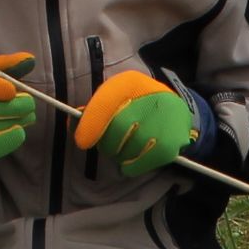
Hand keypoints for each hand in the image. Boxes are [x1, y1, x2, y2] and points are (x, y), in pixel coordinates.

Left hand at [70, 70, 199, 177]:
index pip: (106, 103)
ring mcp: (163, 123)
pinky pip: (139, 164)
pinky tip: (132, 160)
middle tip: (109, 145)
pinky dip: (131, 166)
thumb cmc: (137, 105)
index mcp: (131, 83)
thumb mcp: (116, 97)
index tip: (82, 142)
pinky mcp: (170, 145)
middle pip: (116, 130)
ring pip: (126, 149)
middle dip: (107, 143)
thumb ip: (95, 110)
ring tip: (125, 148)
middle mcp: (150, 99)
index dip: (91, 125)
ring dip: (119, 155)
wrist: (175, 112)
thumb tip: (74, 127)